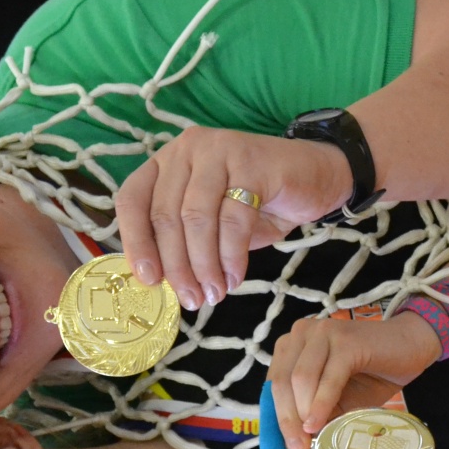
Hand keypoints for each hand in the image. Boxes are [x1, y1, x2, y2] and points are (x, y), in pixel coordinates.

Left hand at [113, 127, 346, 308]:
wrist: (316, 176)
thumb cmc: (258, 202)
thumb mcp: (212, 222)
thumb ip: (184, 239)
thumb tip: (160, 281)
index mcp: (167, 162)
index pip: (132, 200)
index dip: (135, 242)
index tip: (148, 280)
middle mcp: (187, 149)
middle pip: (166, 215)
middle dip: (176, 266)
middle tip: (191, 299)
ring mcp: (219, 151)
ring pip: (197, 219)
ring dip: (204, 265)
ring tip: (214, 294)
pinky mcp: (251, 162)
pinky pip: (233, 220)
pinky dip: (231, 256)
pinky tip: (234, 277)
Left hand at [268, 313, 440, 448]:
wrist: (410, 347)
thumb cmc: (371, 374)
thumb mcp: (336, 400)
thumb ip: (313, 413)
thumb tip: (295, 441)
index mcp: (293, 345)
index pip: (273, 385)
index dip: (273, 419)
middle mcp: (302, 333)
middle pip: (282, 382)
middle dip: (285, 420)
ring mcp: (324, 333)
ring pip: (300, 380)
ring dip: (301, 414)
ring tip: (309, 440)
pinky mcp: (346, 341)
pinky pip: (329, 378)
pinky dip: (321, 404)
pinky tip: (319, 424)